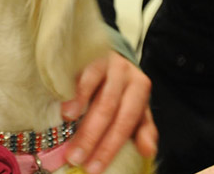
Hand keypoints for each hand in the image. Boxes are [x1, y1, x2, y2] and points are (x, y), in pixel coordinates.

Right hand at [60, 51, 154, 172]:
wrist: (107, 51)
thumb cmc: (120, 87)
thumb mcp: (136, 108)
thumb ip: (142, 130)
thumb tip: (148, 152)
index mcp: (139, 87)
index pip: (127, 121)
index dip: (111, 146)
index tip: (94, 168)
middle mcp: (125, 72)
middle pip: (110, 108)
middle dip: (93, 138)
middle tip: (76, 159)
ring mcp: (105, 60)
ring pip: (95, 89)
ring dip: (81, 115)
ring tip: (67, 136)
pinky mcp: (87, 53)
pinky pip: (81, 73)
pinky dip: (73, 94)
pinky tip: (65, 111)